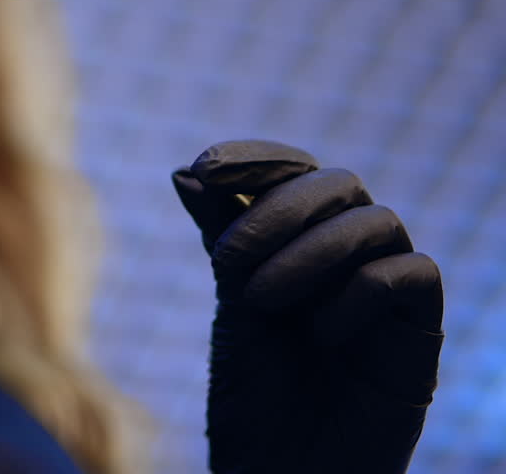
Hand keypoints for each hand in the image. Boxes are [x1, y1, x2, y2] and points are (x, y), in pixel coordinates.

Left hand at [172, 141, 443, 473]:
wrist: (282, 472)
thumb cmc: (254, 392)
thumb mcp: (230, 303)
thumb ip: (219, 236)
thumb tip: (182, 171)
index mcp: (298, 241)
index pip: (291, 171)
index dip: (254, 158)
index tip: (204, 168)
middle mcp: (347, 255)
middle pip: (337, 183)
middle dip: (277, 209)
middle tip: (228, 261)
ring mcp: (386, 289)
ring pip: (376, 220)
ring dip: (309, 252)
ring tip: (262, 303)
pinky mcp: (419, 330)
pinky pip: (410, 274)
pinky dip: (359, 294)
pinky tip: (322, 337)